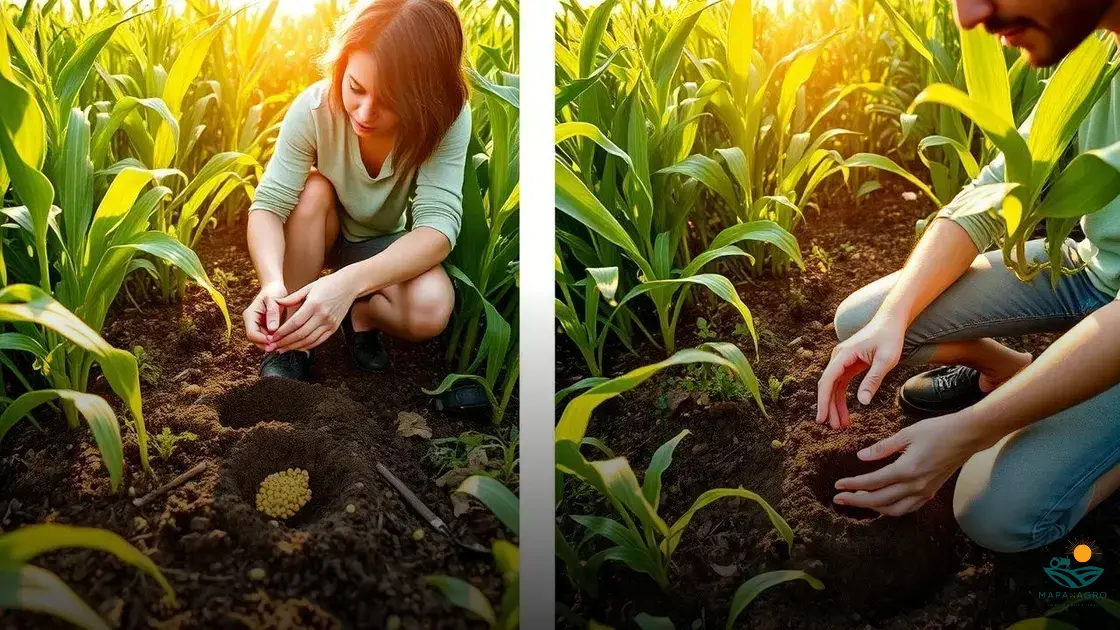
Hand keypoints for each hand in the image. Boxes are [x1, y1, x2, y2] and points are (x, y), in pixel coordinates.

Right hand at [243, 281, 287, 349]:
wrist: (274, 288)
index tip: (273, 341)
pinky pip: (268, 337)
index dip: (261, 340)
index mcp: (250, 315)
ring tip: (283, 344)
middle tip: (280, 346)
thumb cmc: (273, 292)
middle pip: (255, 340)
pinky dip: (275, 340)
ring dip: (271, 344)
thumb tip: (272, 329)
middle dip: (267, 344)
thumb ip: (272, 314)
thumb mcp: (273, 300)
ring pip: (262, 340)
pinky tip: (284, 340)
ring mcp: (257, 325)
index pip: (251, 333)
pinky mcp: (264, 327)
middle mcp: (251, 322)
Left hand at [268, 272, 357, 351]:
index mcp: (314, 305)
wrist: (349, 285)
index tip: (272, 337)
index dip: (282, 332)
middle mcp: (323, 316)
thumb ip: (292, 298)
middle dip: (285, 342)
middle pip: (301, 334)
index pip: (295, 323)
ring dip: (294, 347)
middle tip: (273, 347)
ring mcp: (329, 323)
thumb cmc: (327, 284)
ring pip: (309, 340)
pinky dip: (307, 346)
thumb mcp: (308, 287)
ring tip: (282, 349)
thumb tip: (276, 303)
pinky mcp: (334, 328)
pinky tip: (297, 347)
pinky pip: (319, 341)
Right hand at [816, 314, 905, 428]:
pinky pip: (841, 384)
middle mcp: (838, 357)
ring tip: (841, 425)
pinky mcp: (848, 364)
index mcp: (843, 354)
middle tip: (833, 428)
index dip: (823, 400)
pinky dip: (842, 399)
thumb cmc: (889, 338)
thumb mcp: (885, 360)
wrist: (890, 321)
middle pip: (827, 386)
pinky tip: (846, 413)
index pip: (828, 380)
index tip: (821, 418)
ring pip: (833, 387)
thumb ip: (873, 380)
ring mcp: (842, 361)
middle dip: (829, 407)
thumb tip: (862, 402)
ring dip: (835, 406)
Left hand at [832, 412, 982, 515]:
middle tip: (839, 498)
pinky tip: (882, 504)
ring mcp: (925, 491)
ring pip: (894, 510)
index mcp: (907, 469)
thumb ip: (882, 447)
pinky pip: (908, 508)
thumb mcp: (906, 434)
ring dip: (873, 508)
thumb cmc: (938, 430)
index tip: (838, 485)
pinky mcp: (931, 492)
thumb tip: (861, 456)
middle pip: (879, 500)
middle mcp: (915, 485)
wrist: (967, 436)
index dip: (853, 485)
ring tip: (857, 501)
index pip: (873, 482)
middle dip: (856, 501)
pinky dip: (891, 509)